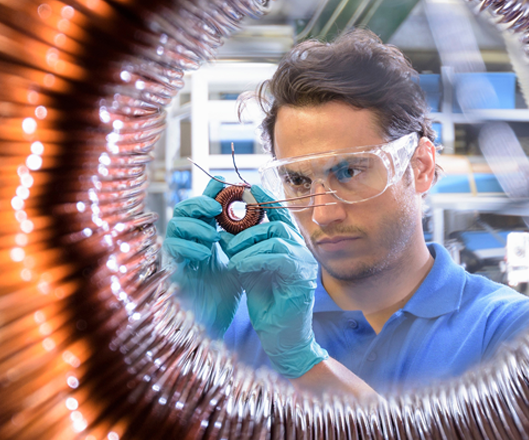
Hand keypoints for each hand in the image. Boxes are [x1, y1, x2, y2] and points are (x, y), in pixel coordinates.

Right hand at [163, 178, 241, 338]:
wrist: (215, 322)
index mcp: (202, 236)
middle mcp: (186, 242)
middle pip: (182, 209)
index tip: (226, 184)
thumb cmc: (226, 292)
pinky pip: (171, 249)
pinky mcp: (170, 271)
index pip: (201, 205)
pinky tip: (206, 255)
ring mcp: (176, 256)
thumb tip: (261, 207)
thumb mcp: (239, 258)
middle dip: (199, 204)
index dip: (210, 191)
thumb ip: (244, 236)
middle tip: (217, 209)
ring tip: (214, 238)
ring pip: (174, 225)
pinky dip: (189, 247)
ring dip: (195, 227)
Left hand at [225, 185, 326, 377]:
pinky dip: (255, 258)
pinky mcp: (302, 277)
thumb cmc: (266, 304)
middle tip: (225, 235)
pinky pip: (278, 256)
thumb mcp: (250, 268)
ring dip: (248, 243)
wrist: (281, 337)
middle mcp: (300, 251)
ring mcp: (304, 263)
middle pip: (276, 222)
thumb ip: (243, 248)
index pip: (279, 215)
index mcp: (289, 246)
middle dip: (247, 226)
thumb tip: (224, 228)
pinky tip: (239, 266)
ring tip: (231, 257)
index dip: (263, 200)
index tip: (245, 189)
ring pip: (276, 236)